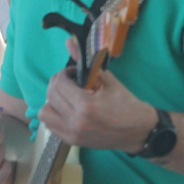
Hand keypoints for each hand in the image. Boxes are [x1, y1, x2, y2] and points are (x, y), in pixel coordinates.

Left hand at [38, 37, 156, 152]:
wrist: (138, 131)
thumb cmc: (126, 103)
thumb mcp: (107, 79)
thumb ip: (85, 61)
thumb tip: (68, 41)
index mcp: (85, 105)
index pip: (59, 83)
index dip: (64, 73)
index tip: (74, 73)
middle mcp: (75, 121)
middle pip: (50, 96)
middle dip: (58, 84)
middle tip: (71, 83)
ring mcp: (72, 134)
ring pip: (44, 112)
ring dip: (52, 101)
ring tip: (67, 98)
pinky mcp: (72, 141)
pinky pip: (50, 125)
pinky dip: (54, 115)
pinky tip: (67, 110)